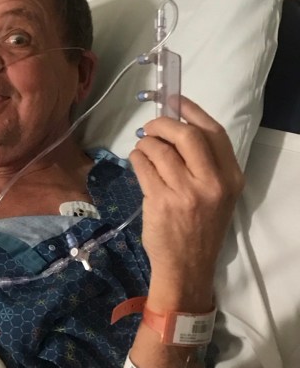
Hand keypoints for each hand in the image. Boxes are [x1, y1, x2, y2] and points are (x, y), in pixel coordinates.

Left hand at [129, 97, 244, 308]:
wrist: (188, 267)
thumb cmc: (200, 227)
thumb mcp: (217, 194)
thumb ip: (205, 163)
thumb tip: (176, 125)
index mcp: (231, 178)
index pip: (213, 133)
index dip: (192, 110)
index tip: (174, 100)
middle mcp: (212, 183)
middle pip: (186, 135)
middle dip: (163, 124)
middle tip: (151, 127)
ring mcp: (186, 193)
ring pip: (160, 149)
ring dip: (146, 144)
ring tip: (144, 150)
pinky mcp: (160, 201)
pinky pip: (143, 165)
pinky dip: (137, 157)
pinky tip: (138, 162)